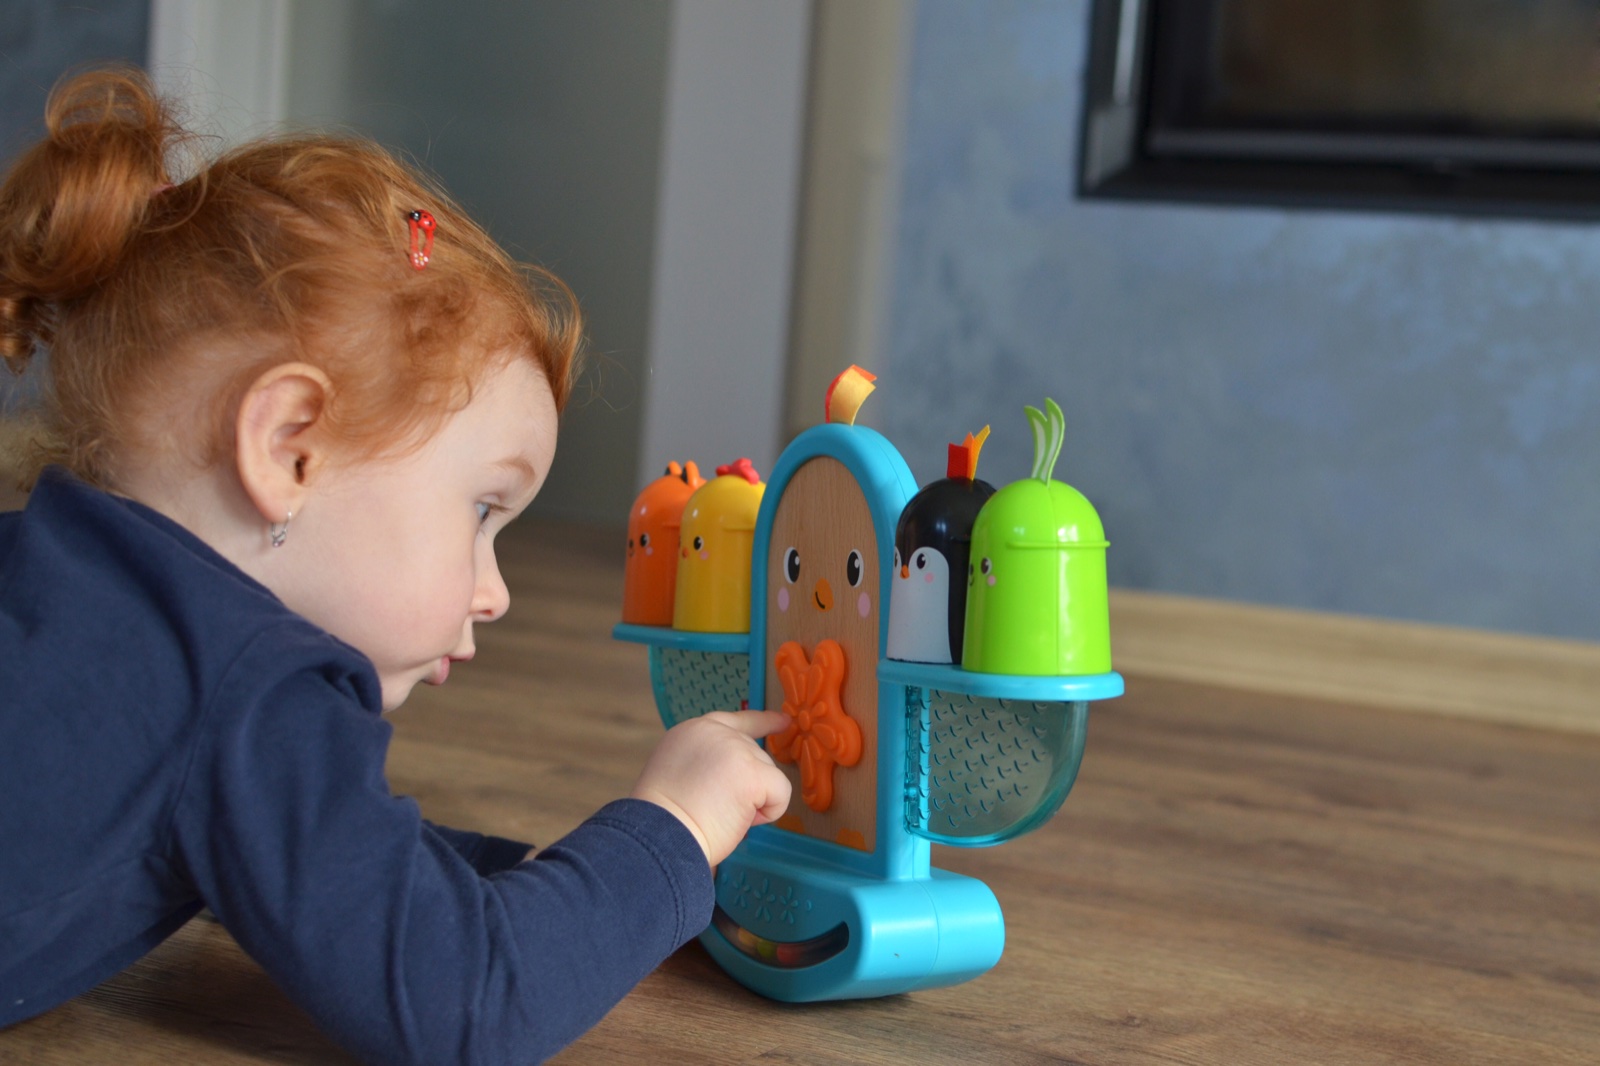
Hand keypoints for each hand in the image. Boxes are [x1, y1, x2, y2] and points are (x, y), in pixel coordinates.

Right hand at [631, 710, 792, 865]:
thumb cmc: (665, 820)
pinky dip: (769, 813)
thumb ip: (706, 761)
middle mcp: (715, 732)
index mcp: (692, 732)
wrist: (659, 837)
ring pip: (768, 775)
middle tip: (713, 809)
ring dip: (752, 802)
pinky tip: (740, 820)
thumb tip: (736, 777)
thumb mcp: (678, 772)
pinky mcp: (752, 773)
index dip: (762, 722)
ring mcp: (735, 749)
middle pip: (754, 756)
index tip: (783, 721)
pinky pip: (780, 792)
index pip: (735, 722)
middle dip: (747, 786)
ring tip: (717, 815)